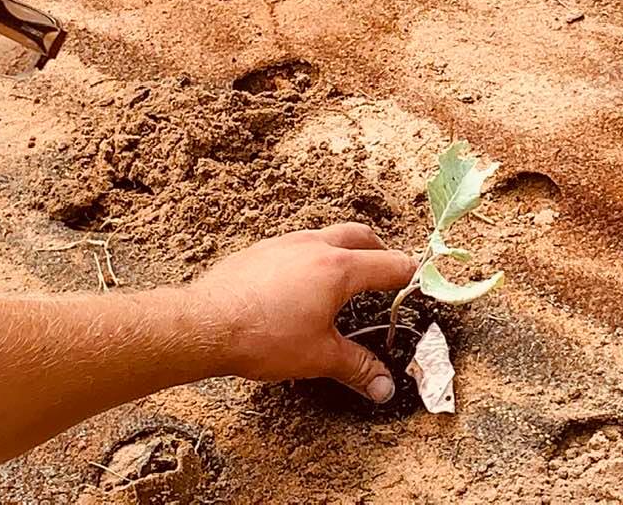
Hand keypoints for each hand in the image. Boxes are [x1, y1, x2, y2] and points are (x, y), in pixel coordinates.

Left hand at [193, 224, 415, 402]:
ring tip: (343, 276)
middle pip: (360, 236)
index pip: (389, 264)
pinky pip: (296, 245)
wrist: (204, 325)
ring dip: (343, 250)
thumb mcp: (319, 357)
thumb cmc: (263, 337)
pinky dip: (310, 257)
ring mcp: (285, 244)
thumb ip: (357, 368)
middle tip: (385, 270)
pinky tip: (300, 284)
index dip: (409, 274)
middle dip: (379, 250)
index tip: (418, 282)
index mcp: (339, 269)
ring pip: (326, 236)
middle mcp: (315, 247)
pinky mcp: (260, 251)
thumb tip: (384, 387)